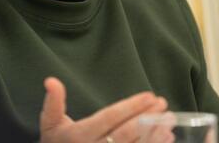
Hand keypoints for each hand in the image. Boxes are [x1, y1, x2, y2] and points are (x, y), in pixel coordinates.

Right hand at [40, 77, 170, 142]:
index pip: (109, 118)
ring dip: (155, 134)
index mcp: (80, 135)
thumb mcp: (49, 122)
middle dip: (147, 117)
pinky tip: (166, 138)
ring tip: (169, 119)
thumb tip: (51, 80)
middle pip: (126, 133)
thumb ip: (53, 102)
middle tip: (163, 104)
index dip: (130, 107)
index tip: (149, 96)